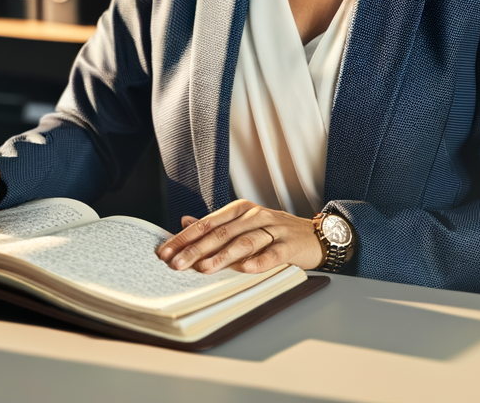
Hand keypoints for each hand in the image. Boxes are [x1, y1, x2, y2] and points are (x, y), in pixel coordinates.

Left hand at [154, 199, 324, 274]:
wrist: (314, 235)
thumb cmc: (274, 232)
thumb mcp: (243, 224)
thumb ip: (215, 225)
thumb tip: (184, 221)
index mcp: (239, 210)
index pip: (206, 224)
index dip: (184, 238)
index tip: (165, 252)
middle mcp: (254, 216)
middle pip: (220, 233)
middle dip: (195, 249)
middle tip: (177, 264)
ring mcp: (273, 229)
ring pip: (244, 242)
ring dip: (222, 256)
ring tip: (204, 268)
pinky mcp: (289, 245)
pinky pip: (272, 253)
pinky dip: (258, 261)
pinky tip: (245, 269)